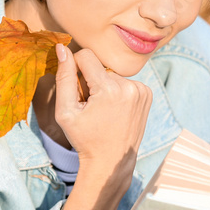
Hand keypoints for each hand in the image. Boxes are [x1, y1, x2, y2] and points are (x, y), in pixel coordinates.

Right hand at [53, 43, 151, 177]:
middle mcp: (129, 86)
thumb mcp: (66, 111)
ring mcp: (141, 90)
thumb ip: (64, 77)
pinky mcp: (147, 94)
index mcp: (109, 89)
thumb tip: (62, 48)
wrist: (111, 161)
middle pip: (100, 67)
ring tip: (104, 111)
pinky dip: (118, 92)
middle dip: (91, 81)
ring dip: (105, 87)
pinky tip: (115, 110)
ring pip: (113, 75)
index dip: (75, 68)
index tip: (76, 88)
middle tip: (91, 107)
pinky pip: (125, 82)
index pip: (86, 55)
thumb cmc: (85, 138)